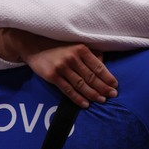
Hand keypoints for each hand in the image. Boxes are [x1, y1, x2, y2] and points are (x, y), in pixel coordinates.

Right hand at [0, 26, 117, 107]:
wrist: (34, 45)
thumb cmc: (58, 45)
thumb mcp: (74, 44)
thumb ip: (89, 53)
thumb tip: (103, 62)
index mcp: (81, 49)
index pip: (98, 66)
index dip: (107, 76)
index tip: (115, 84)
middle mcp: (72, 58)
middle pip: (91, 76)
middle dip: (103, 87)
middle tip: (113, 95)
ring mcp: (62, 67)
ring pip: (81, 85)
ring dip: (93, 94)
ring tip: (102, 100)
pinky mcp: (52, 76)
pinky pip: (68, 90)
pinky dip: (78, 98)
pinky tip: (86, 104)